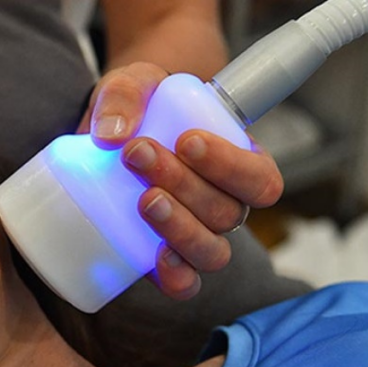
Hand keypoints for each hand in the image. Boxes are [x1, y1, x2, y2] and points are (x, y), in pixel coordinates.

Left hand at [77, 63, 282, 299]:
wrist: (107, 135)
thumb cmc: (137, 108)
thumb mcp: (133, 85)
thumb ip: (124, 95)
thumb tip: (111, 135)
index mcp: (238, 164)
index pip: (260, 179)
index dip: (231, 166)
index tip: (187, 140)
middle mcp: (224, 206)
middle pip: (227, 213)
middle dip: (185, 185)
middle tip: (138, 153)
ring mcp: (194, 235)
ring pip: (211, 251)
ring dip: (180, 228)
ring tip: (144, 199)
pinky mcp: (161, 258)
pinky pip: (184, 282)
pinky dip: (177, 277)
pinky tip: (157, 260)